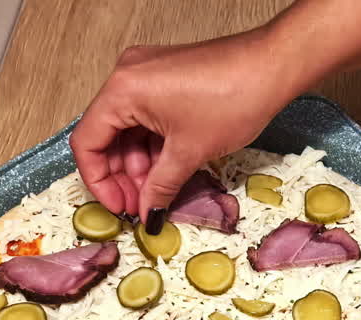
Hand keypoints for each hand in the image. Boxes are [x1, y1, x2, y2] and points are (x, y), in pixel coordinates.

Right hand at [70, 30, 307, 220]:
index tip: (119, 207)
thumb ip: (161, 186)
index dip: (99, 182)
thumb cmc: (234, 97)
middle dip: (122, 176)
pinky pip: (147, 118)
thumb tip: (148, 213)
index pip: (87, 142)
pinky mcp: (166, 79)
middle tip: (141, 207)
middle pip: (106, 136)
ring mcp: (146, 75)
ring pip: (128, 130)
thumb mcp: (191, 151)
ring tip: (157, 194)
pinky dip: (154, 147)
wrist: (273, 66)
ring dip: (139, 165)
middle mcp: (127, 77)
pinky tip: (167, 172)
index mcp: (122, 90)